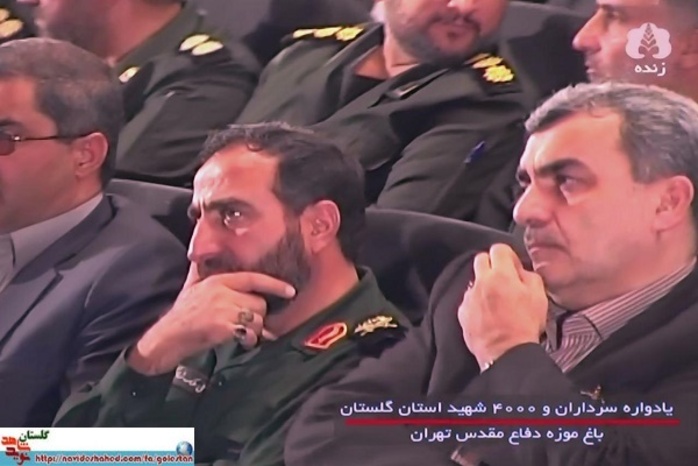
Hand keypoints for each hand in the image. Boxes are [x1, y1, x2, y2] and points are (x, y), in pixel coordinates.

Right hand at [128, 264, 295, 374]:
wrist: (165, 339)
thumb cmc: (180, 316)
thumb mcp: (191, 287)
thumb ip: (200, 271)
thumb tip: (203, 256)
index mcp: (218, 280)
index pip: (253, 278)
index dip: (274, 284)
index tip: (290, 290)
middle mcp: (222, 292)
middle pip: (259, 302)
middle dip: (257, 315)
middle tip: (247, 324)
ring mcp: (222, 309)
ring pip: (256, 319)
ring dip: (254, 330)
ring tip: (241, 334)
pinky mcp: (222, 327)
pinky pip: (249, 333)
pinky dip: (249, 340)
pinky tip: (241, 341)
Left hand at [457, 244, 547, 370]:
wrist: (507, 354)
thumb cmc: (525, 326)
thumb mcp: (539, 297)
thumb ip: (529, 276)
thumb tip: (520, 270)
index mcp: (501, 275)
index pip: (498, 248)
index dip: (508, 256)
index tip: (513, 267)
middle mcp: (481, 282)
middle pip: (481, 259)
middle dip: (492, 265)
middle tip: (504, 279)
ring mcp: (469, 297)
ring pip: (474, 280)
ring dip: (484, 284)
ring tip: (497, 301)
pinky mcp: (462, 312)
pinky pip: (469, 299)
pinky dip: (477, 302)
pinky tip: (487, 314)